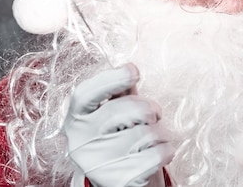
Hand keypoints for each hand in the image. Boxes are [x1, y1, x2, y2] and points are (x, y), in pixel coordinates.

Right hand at [63, 63, 174, 186]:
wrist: (121, 181)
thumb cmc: (119, 139)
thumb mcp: (115, 113)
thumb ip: (120, 92)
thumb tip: (128, 67)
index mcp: (76, 120)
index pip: (85, 94)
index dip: (111, 78)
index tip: (134, 71)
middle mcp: (79, 143)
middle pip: (123, 110)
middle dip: (149, 108)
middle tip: (154, 114)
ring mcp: (97, 165)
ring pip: (145, 133)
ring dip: (161, 132)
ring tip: (155, 137)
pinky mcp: (119, 182)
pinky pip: (156, 155)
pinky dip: (167, 150)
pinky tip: (159, 153)